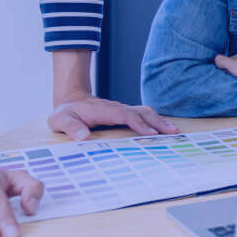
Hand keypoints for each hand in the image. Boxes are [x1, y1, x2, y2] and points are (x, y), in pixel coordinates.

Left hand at [47, 94, 179, 139]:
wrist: (70, 100)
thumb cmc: (66, 112)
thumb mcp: (61, 120)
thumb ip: (72, 127)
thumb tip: (83, 136)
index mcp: (105, 111)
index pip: (127, 116)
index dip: (140, 125)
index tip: (151, 135)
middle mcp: (117, 108)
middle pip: (142, 113)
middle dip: (158, 122)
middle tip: (174, 132)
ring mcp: (122, 110)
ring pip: (145, 112)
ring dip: (159, 120)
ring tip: (174, 130)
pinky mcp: (123, 113)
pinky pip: (142, 115)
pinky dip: (154, 120)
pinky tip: (163, 127)